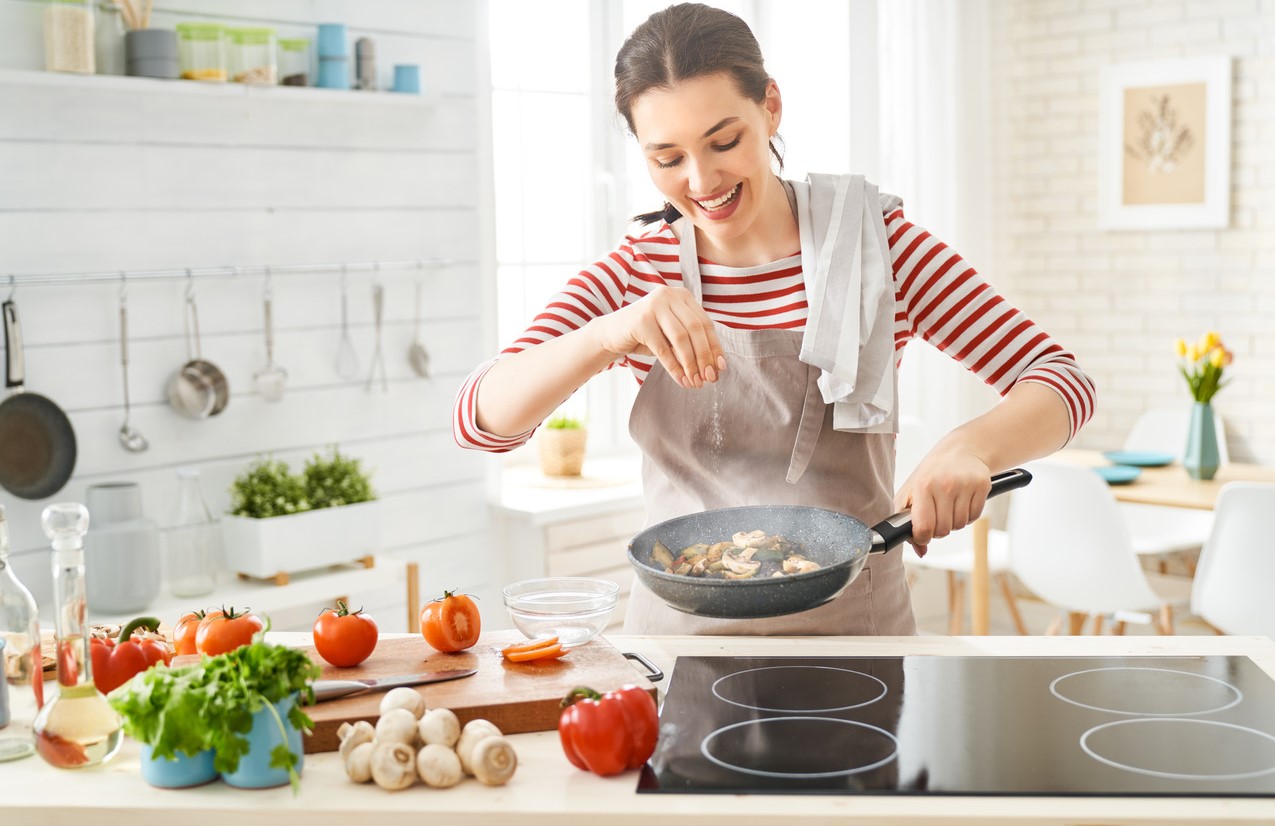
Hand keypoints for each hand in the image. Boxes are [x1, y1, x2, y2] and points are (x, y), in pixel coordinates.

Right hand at [588, 285, 725, 387]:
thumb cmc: (647, 336)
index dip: (715, 347)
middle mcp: (669, 295)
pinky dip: (674, 367)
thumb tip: (716, 368)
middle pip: (696, 329)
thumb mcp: (673, 336)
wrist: (613, 334)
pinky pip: (663, 349)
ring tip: (695, 383)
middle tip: (709, 379)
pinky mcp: (641, 320)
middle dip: (704, 357)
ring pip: (681, 339)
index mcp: (682, 296)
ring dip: (690, 364)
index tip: (720, 368)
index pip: (705, 323)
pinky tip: (681, 380)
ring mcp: (654, 305)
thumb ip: (692, 343)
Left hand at [893, 447, 991, 556]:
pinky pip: (974, 518)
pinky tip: (961, 501)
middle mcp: (945, 485)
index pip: (924, 527)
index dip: (922, 537)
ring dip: (953, 522)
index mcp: (923, 486)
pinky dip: (967, 515)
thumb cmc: (932, 473)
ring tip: (948, 505)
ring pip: (959, 526)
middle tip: (936, 515)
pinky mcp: (982, 486)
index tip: (922, 535)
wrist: (961, 450)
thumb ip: (907, 521)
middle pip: (943, 530)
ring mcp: (965, 485)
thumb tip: (920, 550)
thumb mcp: (911, 490)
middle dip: (937, 529)